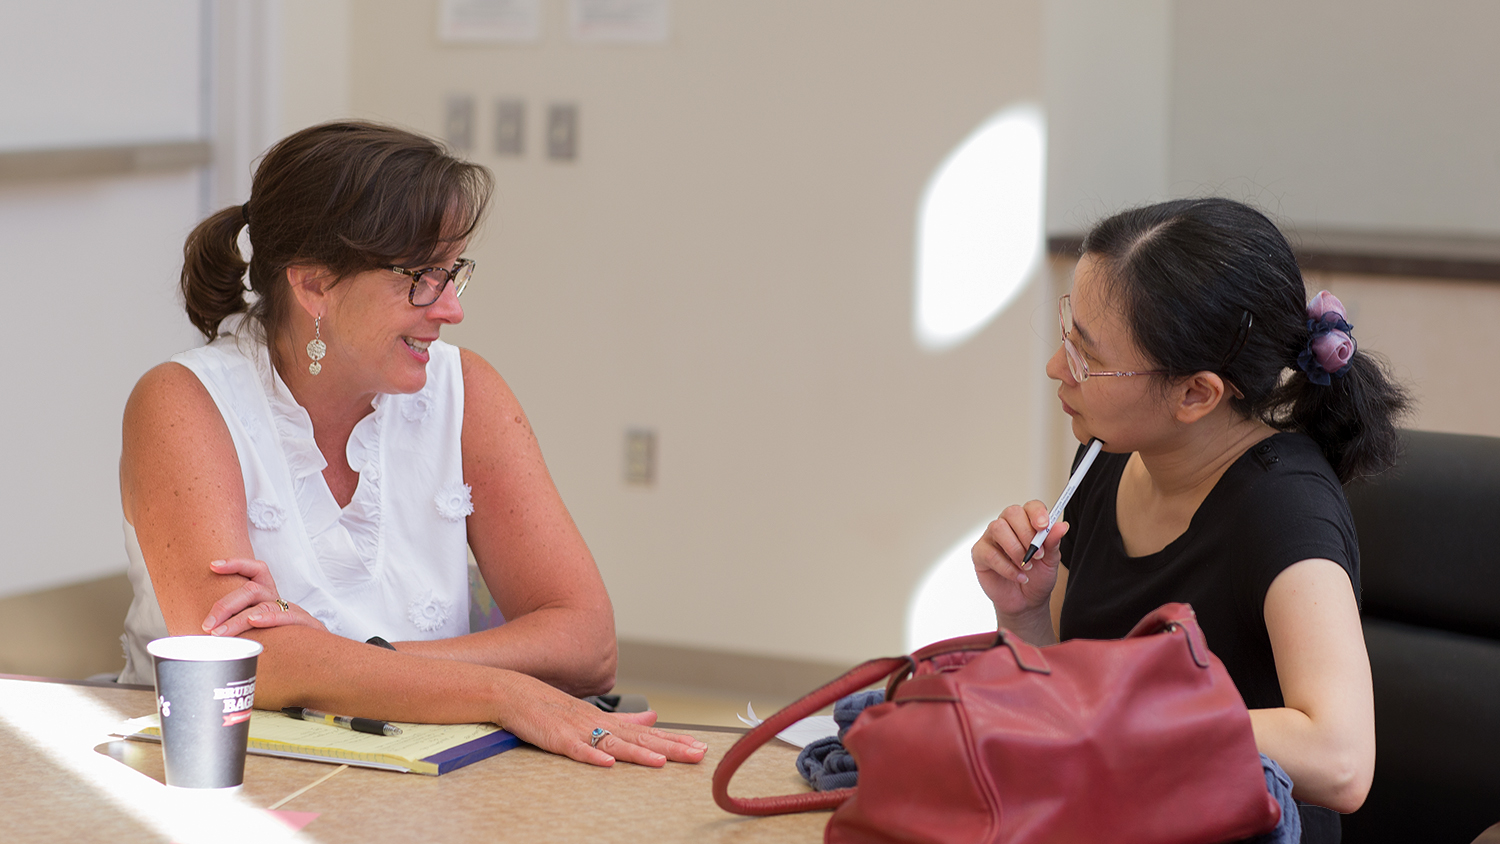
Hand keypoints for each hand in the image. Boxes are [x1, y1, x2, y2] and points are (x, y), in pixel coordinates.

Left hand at [202, 557, 327, 636]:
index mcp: (269, 596)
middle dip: (225, 605)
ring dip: (238, 620)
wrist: (319, 654)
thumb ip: (237, 623)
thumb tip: (204, 631)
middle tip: (207, 624)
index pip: (256, 569)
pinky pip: (287, 618)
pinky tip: (254, 622)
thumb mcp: (258, 627)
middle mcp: (280, 600)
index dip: (236, 564)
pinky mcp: (306, 625)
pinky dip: (269, 619)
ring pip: (263, 606)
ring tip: (220, 633)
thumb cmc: (282, 641)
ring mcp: (293, 612)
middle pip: (252, 590)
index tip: (213, 566)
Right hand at [496, 673, 707, 767]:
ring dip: (637, 753)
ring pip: (613, 743)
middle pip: (639, 738)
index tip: (700, 748)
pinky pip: (576, 750)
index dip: (674, 741)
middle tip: (698, 754)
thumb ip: (625, 719)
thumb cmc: (553, 707)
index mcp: (608, 721)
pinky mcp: (556, 738)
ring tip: (662, 762)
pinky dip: (591, 756)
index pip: (648, 734)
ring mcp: (578, 730)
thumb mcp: (594, 714)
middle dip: (669, 747)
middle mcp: (599, 724)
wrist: (514, 693)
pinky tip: (607, 764)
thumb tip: (654, 717)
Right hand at [972, 501, 1068, 618]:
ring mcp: (991, 538)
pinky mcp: (980, 554)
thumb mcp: (1051, 561)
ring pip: (998, 528)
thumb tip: (1062, 526)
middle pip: (1012, 513)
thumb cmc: (1037, 578)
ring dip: (1015, 549)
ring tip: (1027, 567)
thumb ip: (1053, 542)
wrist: (1026, 602)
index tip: (1043, 526)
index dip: (1036, 513)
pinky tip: (1018, 576)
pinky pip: (990, 553)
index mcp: (1026, 523)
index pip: (1030, 507)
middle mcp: (1007, 526)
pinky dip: (1007, 568)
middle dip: (1026, 534)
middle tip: (1038, 554)